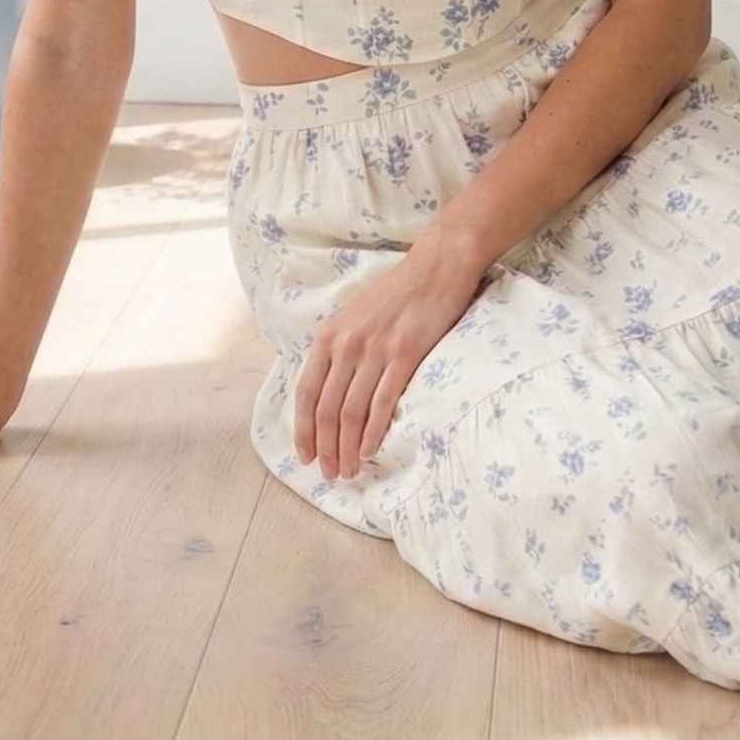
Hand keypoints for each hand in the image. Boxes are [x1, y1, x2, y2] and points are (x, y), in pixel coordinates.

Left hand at [294, 248, 479, 481]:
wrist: (437, 266)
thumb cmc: (398, 292)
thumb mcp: (355, 316)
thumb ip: (340, 349)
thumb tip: (331, 391)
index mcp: (330, 336)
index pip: (306, 393)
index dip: (302, 429)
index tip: (304, 456)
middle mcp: (346, 344)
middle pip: (326, 409)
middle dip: (325, 448)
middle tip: (330, 474)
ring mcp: (375, 350)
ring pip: (351, 412)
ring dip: (347, 448)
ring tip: (349, 470)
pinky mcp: (404, 355)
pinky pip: (383, 403)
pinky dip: (373, 432)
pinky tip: (370, 451)